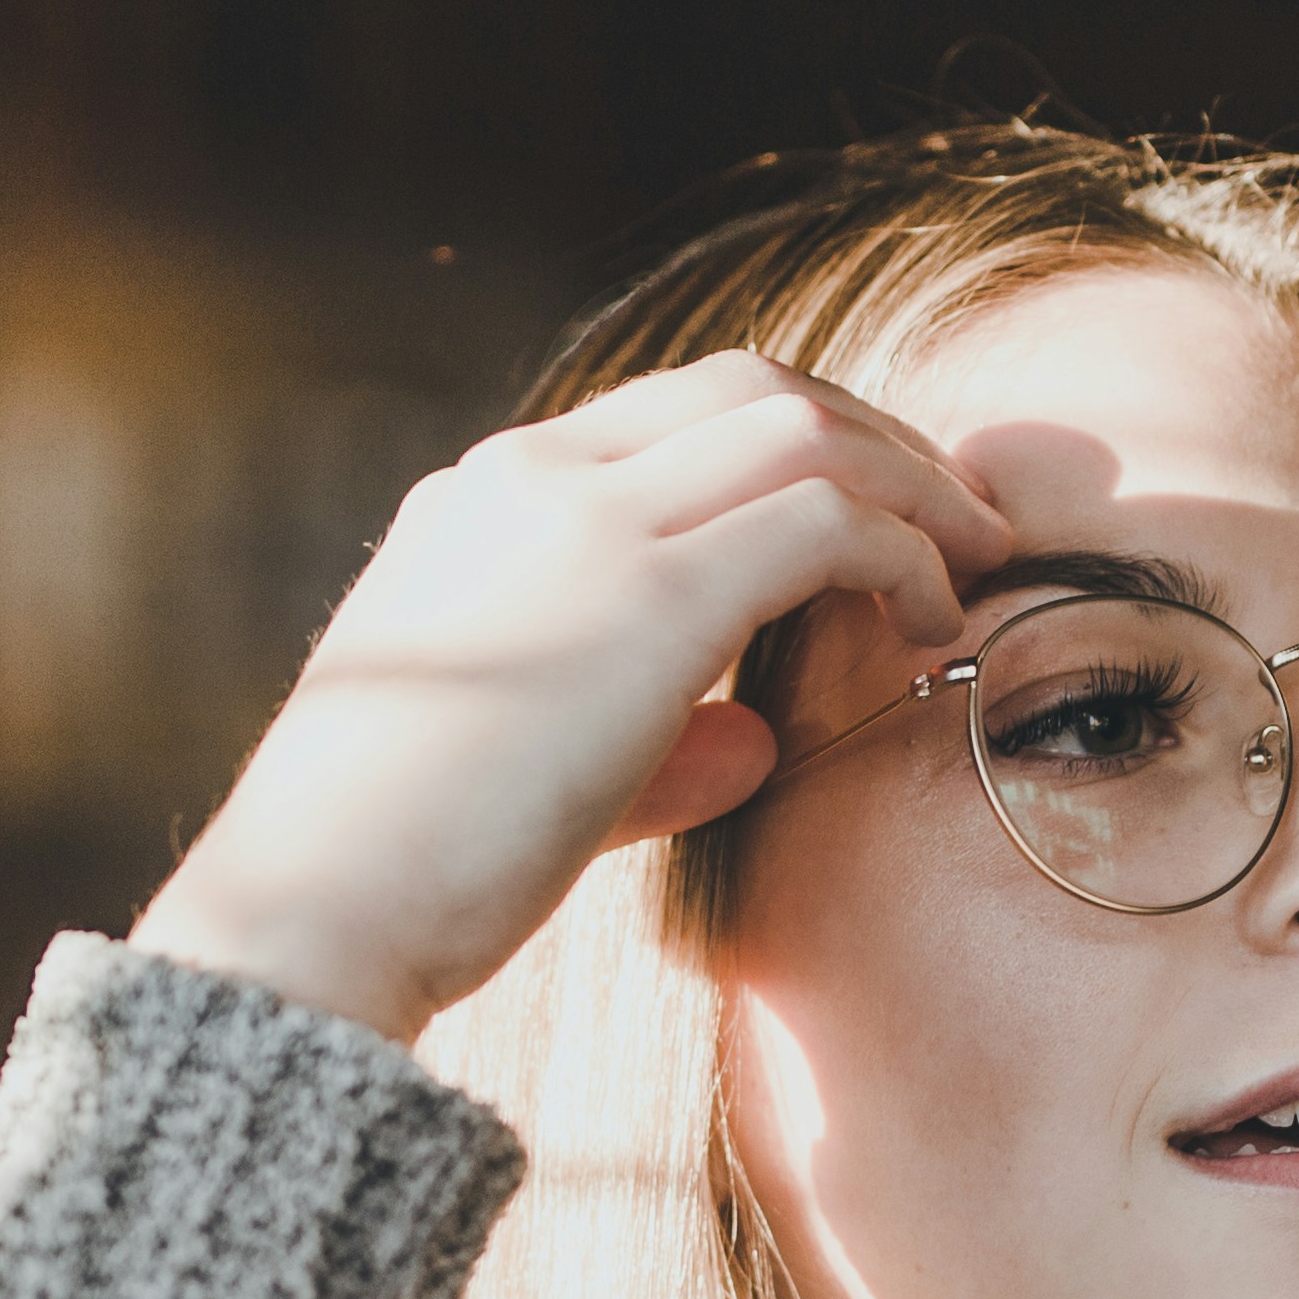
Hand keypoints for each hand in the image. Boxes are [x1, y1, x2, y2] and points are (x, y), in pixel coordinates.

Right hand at [130, 350, 1008, 1037]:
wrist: (320, 911)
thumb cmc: (411, 869)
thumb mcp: (530, 767)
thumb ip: (650, 737)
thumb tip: (759, 739)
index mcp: (484, 498)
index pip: (673, 413)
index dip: (799, 445)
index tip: (880, 513)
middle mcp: (532, 478)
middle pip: (751, 387)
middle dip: (877, 440)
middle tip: (960, 516)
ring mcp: (587, 522)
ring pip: (803, 431)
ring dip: (914, 486)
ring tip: (979, 556)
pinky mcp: (648, 597)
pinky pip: (823, 521)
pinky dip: (902, 553)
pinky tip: (934, 618)